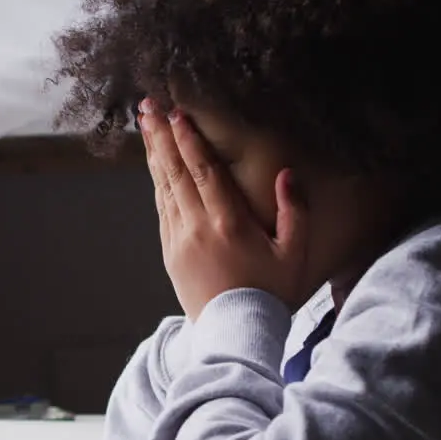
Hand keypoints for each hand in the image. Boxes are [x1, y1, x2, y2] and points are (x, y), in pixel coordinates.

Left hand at [140, 103, 309, 318]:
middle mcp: (198, 227)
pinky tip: (156, 167)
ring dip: (154, 155)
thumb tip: (287, 174)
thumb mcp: (295, 254)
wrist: (236, 333)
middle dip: (161, 136)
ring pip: (163, 188)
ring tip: (146, 126)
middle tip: (147, 106)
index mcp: (229, 223)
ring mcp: (180, 240)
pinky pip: (162, 209)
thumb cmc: (271, 294)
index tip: (176, 114)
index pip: (204, 171)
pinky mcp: (171, 253)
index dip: (188, 140)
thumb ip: (295, 212)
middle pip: (175, 172)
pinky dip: (158, 183)